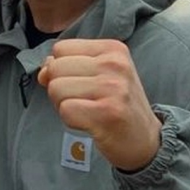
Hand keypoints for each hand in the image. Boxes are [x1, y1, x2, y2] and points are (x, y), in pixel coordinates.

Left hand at [36, 39, 161, 172]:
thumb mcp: (99, 75)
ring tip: (87, 111)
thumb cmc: (117, 105)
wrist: (146, 140)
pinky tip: (89, 123)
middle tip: (84, 101)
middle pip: (55, 68)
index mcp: (113, 49)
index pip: (61, 49)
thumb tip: (43, 71)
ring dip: (64, 105)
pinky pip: (65, 110)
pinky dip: (70, 120)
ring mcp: (112, 87)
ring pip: (56, 89)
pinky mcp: (107, 113)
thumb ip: (69, 66)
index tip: (81, 84)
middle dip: (60, 89)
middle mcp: (114, 64)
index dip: (61, 69)